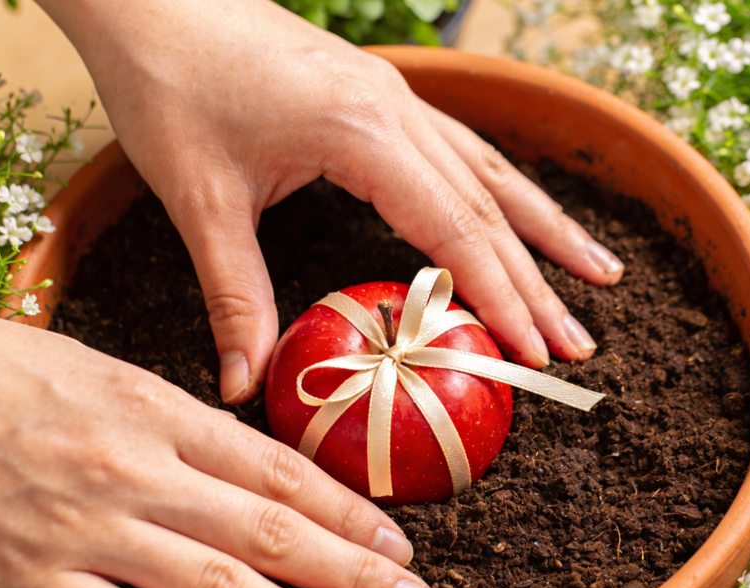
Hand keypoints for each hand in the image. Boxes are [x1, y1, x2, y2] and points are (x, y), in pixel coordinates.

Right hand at [0, 271, 436, 587]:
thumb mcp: (90, 368)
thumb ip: (165, 419)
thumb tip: (237, 460)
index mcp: (150, 408)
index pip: (274, 469)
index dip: (345, 510)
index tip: (396, 538)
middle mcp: (134, 470)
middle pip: (269, 532)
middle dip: (355, 571)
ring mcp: (85, 529)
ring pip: (220, 587)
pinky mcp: (32, 582)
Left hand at [35, 0, 624, 403]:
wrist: (150, 0)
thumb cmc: (169, 87)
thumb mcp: (198, 201)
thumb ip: (234, 296)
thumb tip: (245, 386)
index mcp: (362, 133)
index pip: (455, 228)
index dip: (500, 297)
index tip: (534, 355)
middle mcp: (395, 110)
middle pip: (488, 206)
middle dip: (539, 280)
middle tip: (581, 347)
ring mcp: (393, 96)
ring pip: (488, 172)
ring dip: (542, 229)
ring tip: (598, 275)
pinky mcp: (378, 93)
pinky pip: (460, 149)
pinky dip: (501, 192)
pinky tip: (521, 216)